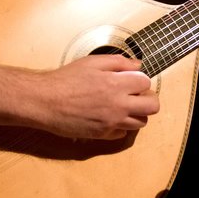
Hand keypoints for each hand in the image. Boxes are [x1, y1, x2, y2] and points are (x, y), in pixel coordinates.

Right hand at [41, 54, 158, 139]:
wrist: (45, 101)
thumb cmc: (66, 79)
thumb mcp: (92, 62)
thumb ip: (118, 62)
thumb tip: (137, 65)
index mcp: (117, 84)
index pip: (146, 83)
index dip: (140, 80)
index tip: (132, 79)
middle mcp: (118, 105)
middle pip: (152, 106)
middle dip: (148, 98)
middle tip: (136, 95)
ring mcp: (112, 122)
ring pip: (141, 122)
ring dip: (136, 113)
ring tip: (123, 106)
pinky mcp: (102, 135)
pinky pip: (122, 133)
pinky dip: (120, 125)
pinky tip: (110, 116)